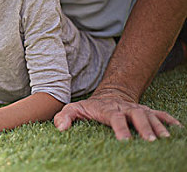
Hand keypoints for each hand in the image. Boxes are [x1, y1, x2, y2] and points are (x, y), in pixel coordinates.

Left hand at [54, 90, 182, 140]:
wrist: (109, 95)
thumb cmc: (90, 106)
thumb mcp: (74, 108)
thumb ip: (65, 116)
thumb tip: (60, 127)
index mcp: (108, 109)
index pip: (115, 118)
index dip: (120, 128)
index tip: (125, 141)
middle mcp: (125, 108)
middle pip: (137, 116)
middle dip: (145, 128)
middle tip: (151, 141)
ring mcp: (137, 109)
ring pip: (150, 115)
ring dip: (159, 126)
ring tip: (166, 139)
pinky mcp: (146, 111)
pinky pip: (160, 114)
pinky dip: (169, 120)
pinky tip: (178, 129)